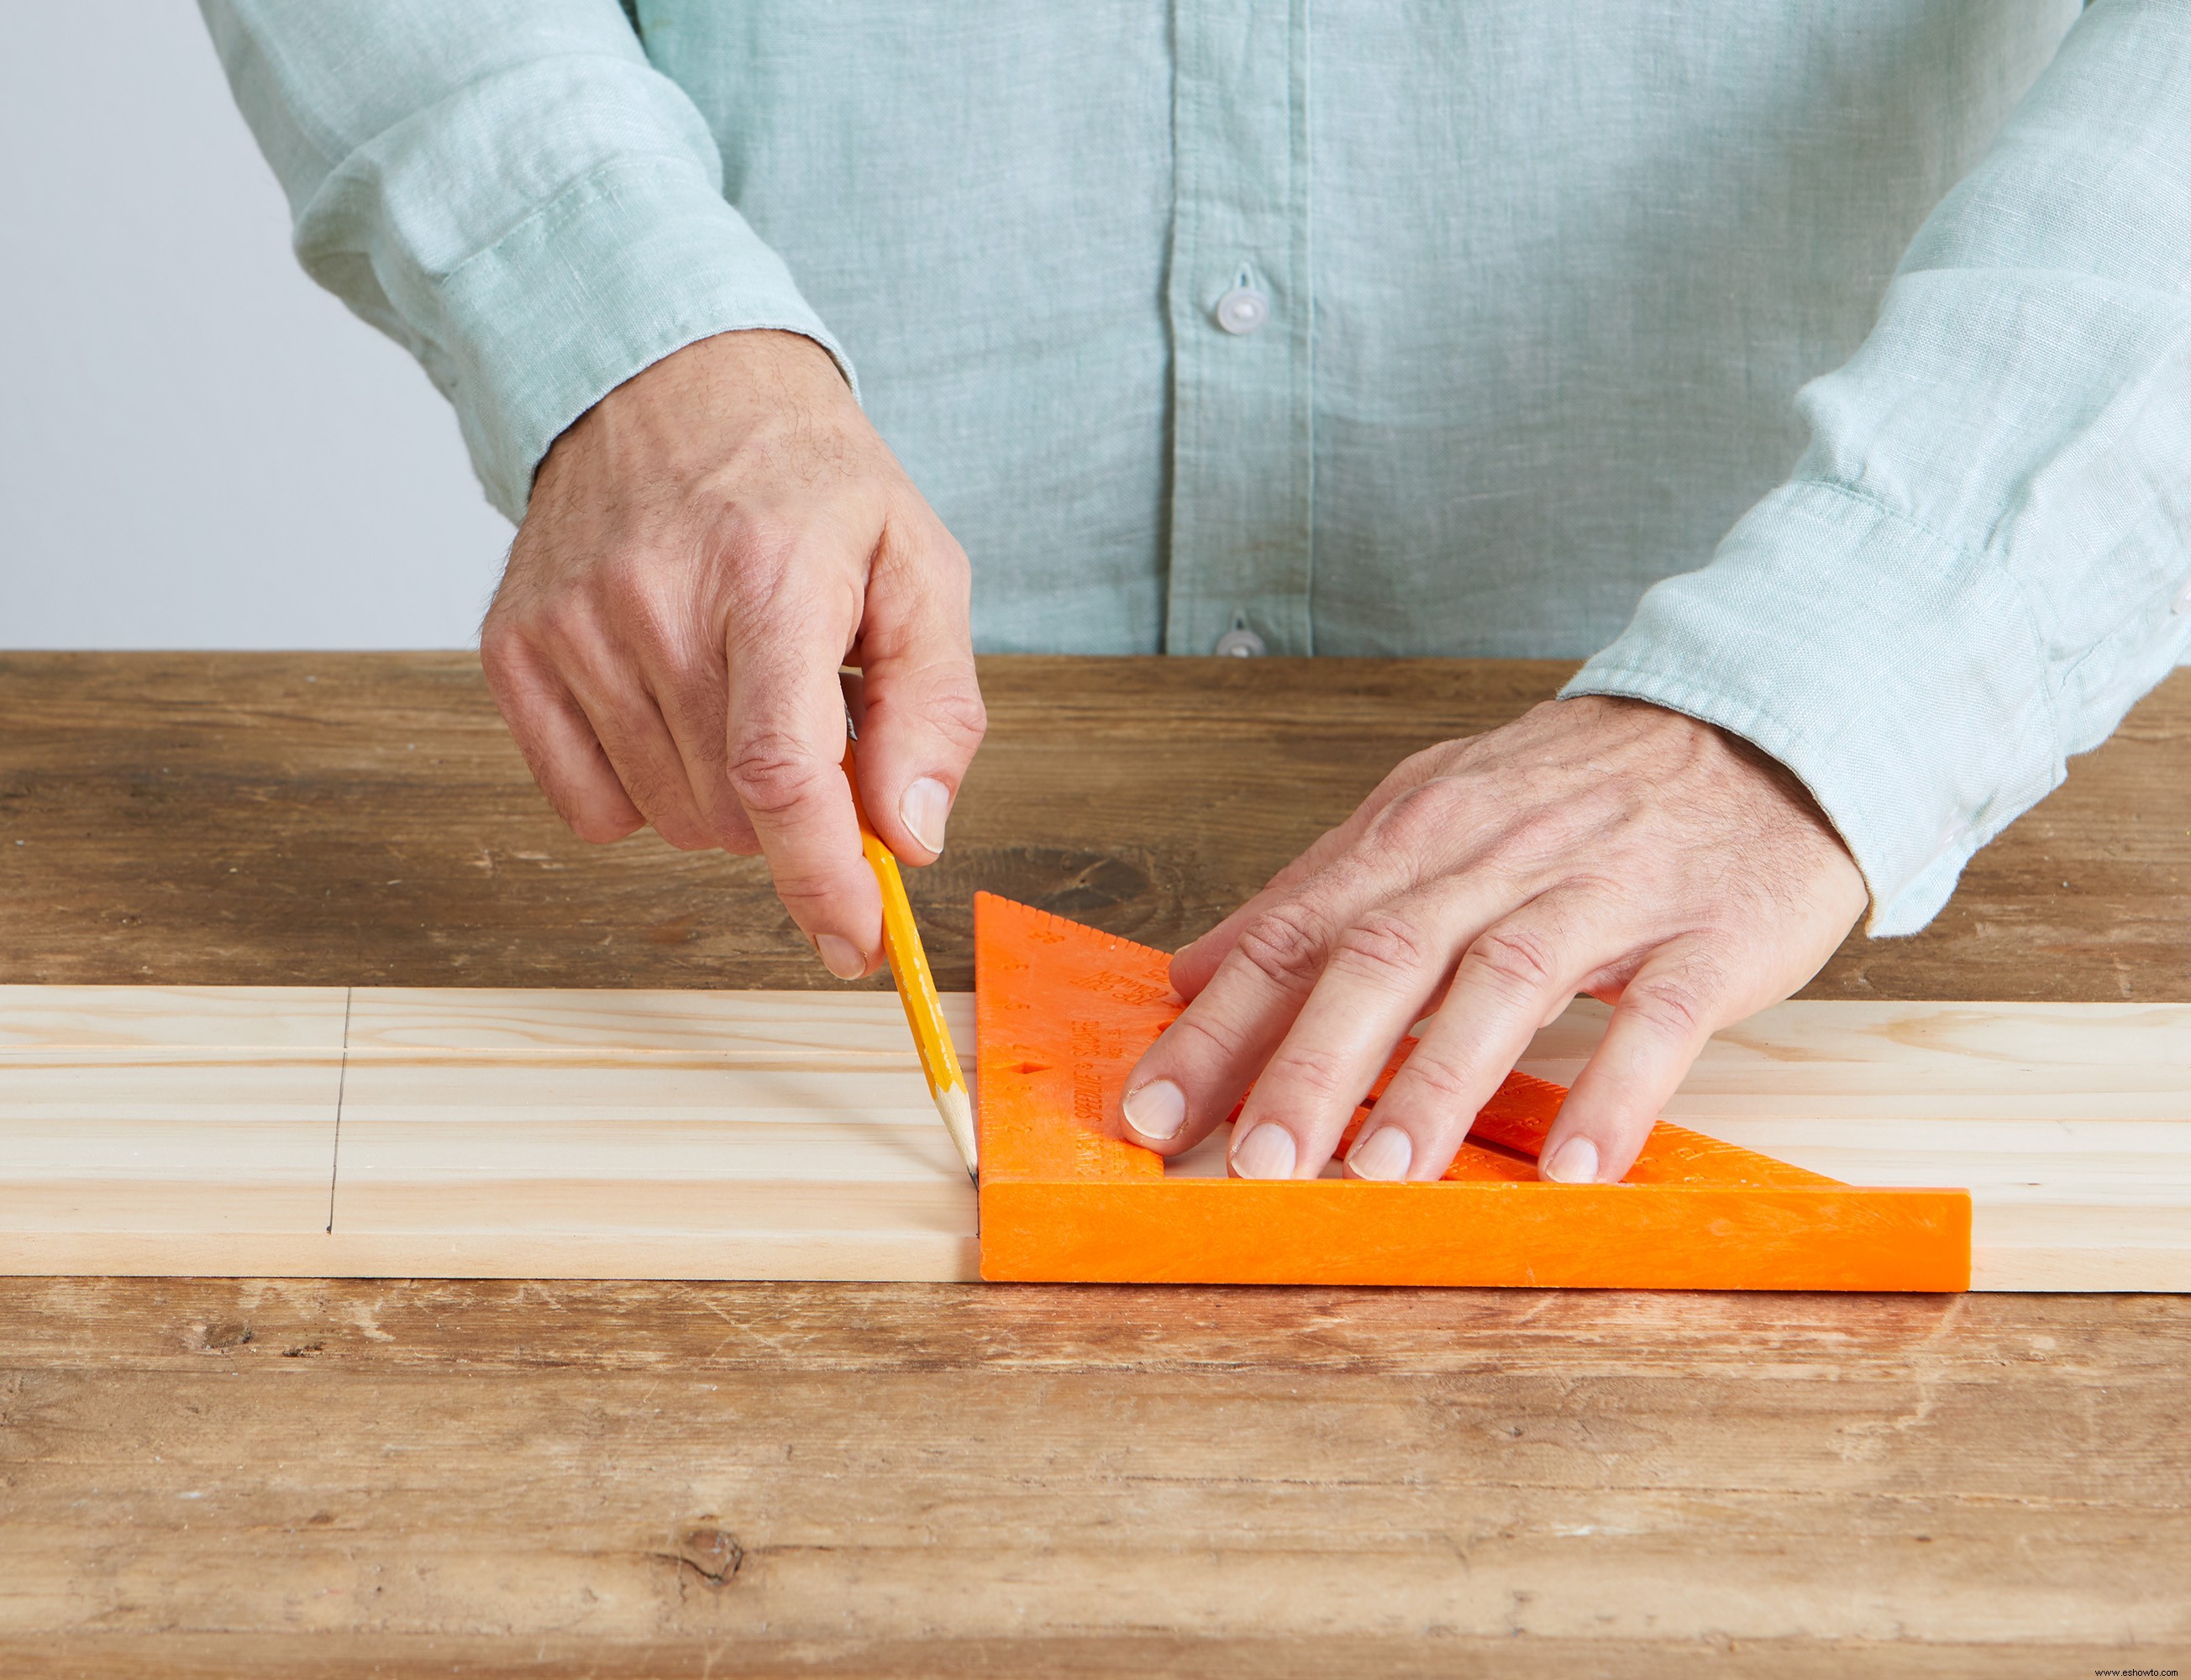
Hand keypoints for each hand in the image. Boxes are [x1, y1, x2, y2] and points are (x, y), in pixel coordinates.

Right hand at [480, 330, 984, 978]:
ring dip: (724, 799)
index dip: (821, 879)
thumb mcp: (917, 567)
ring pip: (667, 819)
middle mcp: (654, 605)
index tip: (856, 943)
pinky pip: (587, 807)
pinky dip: (643, 790)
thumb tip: (908, 836)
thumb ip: (934, 708)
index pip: (782, 773)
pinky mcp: (512, 649)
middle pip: (731, 813)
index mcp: (769, 579)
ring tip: (741, 692)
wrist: (666, 379)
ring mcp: (570, 629)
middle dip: (794, 812)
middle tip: (813, 724)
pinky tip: (670, 707)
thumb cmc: (808, 483)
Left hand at [1118, 697, 1866, 1183]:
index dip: (1220, 1023)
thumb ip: (1312, 897)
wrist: (1755, 729)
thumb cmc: (1571, 795)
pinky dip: (1615, 1095)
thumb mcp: (1427, 820)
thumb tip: (1192, 972)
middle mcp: (1497, 858)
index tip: (1153, 1109)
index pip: (1294, 930)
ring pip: (1506, 982)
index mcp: (1415, 834)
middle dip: (1309, 1065)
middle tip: (1256, 1164)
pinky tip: (1574, 1170)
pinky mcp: (1709, 937)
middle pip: (1384, 957)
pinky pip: (1658, 1021)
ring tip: (1382, 1176)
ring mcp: (1605, 895)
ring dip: (1439, 1083)